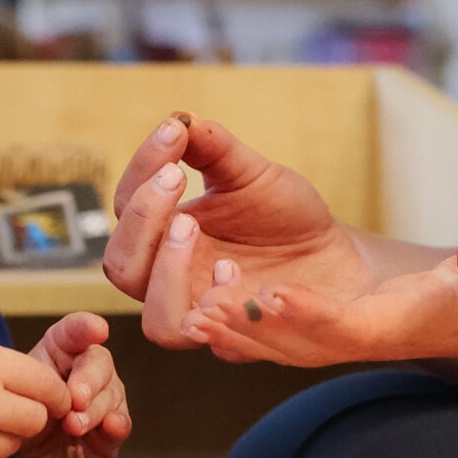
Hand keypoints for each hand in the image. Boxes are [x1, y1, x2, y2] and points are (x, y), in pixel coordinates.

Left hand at [20, 312, 130, 457]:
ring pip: (111, 395)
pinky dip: (118, 425)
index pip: (74, 331)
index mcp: (61, 350)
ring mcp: (105, 398)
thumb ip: (35, 386)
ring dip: (94, 410)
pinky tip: (111, 425)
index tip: (97, 329)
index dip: (86, 327)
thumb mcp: (16, 392)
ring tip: (74, 425)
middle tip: (76, 398)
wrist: (21, 451)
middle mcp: (89, 369)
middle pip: (98, 363)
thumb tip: (59, 395)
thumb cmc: (20, 410)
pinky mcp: (111, 430)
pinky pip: (122, 424)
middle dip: (89, 380)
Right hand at [101, 115, 377, 352]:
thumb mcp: (251, 173)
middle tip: (176, 179)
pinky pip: (212, 339)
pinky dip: (214, 307)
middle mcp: (172, 278)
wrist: (336, 255)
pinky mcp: (240, 339)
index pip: (126, 206)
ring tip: (193, 227)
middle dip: (141, 221)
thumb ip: (214, 149)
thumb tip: (179, 118)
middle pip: (121, 267)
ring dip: (166, 273)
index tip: (173, 133)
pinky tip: (232, 270)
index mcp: (165, 233)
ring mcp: (204, 313)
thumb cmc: (285, 214)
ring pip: (156, 321)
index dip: (142, 168)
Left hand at [186, 220, 457, 368]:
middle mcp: (376, 335)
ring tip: (194, 302)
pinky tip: (211, 292)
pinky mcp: (346, 319)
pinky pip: (287, 328)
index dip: (311, 316)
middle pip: (302, 344)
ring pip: (286, 341)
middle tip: (203, 304)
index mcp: (415, 322)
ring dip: (239, 326)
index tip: (269, 292)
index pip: (354, 328)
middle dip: (253, 329)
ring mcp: (357, 331)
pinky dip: (247, 316)